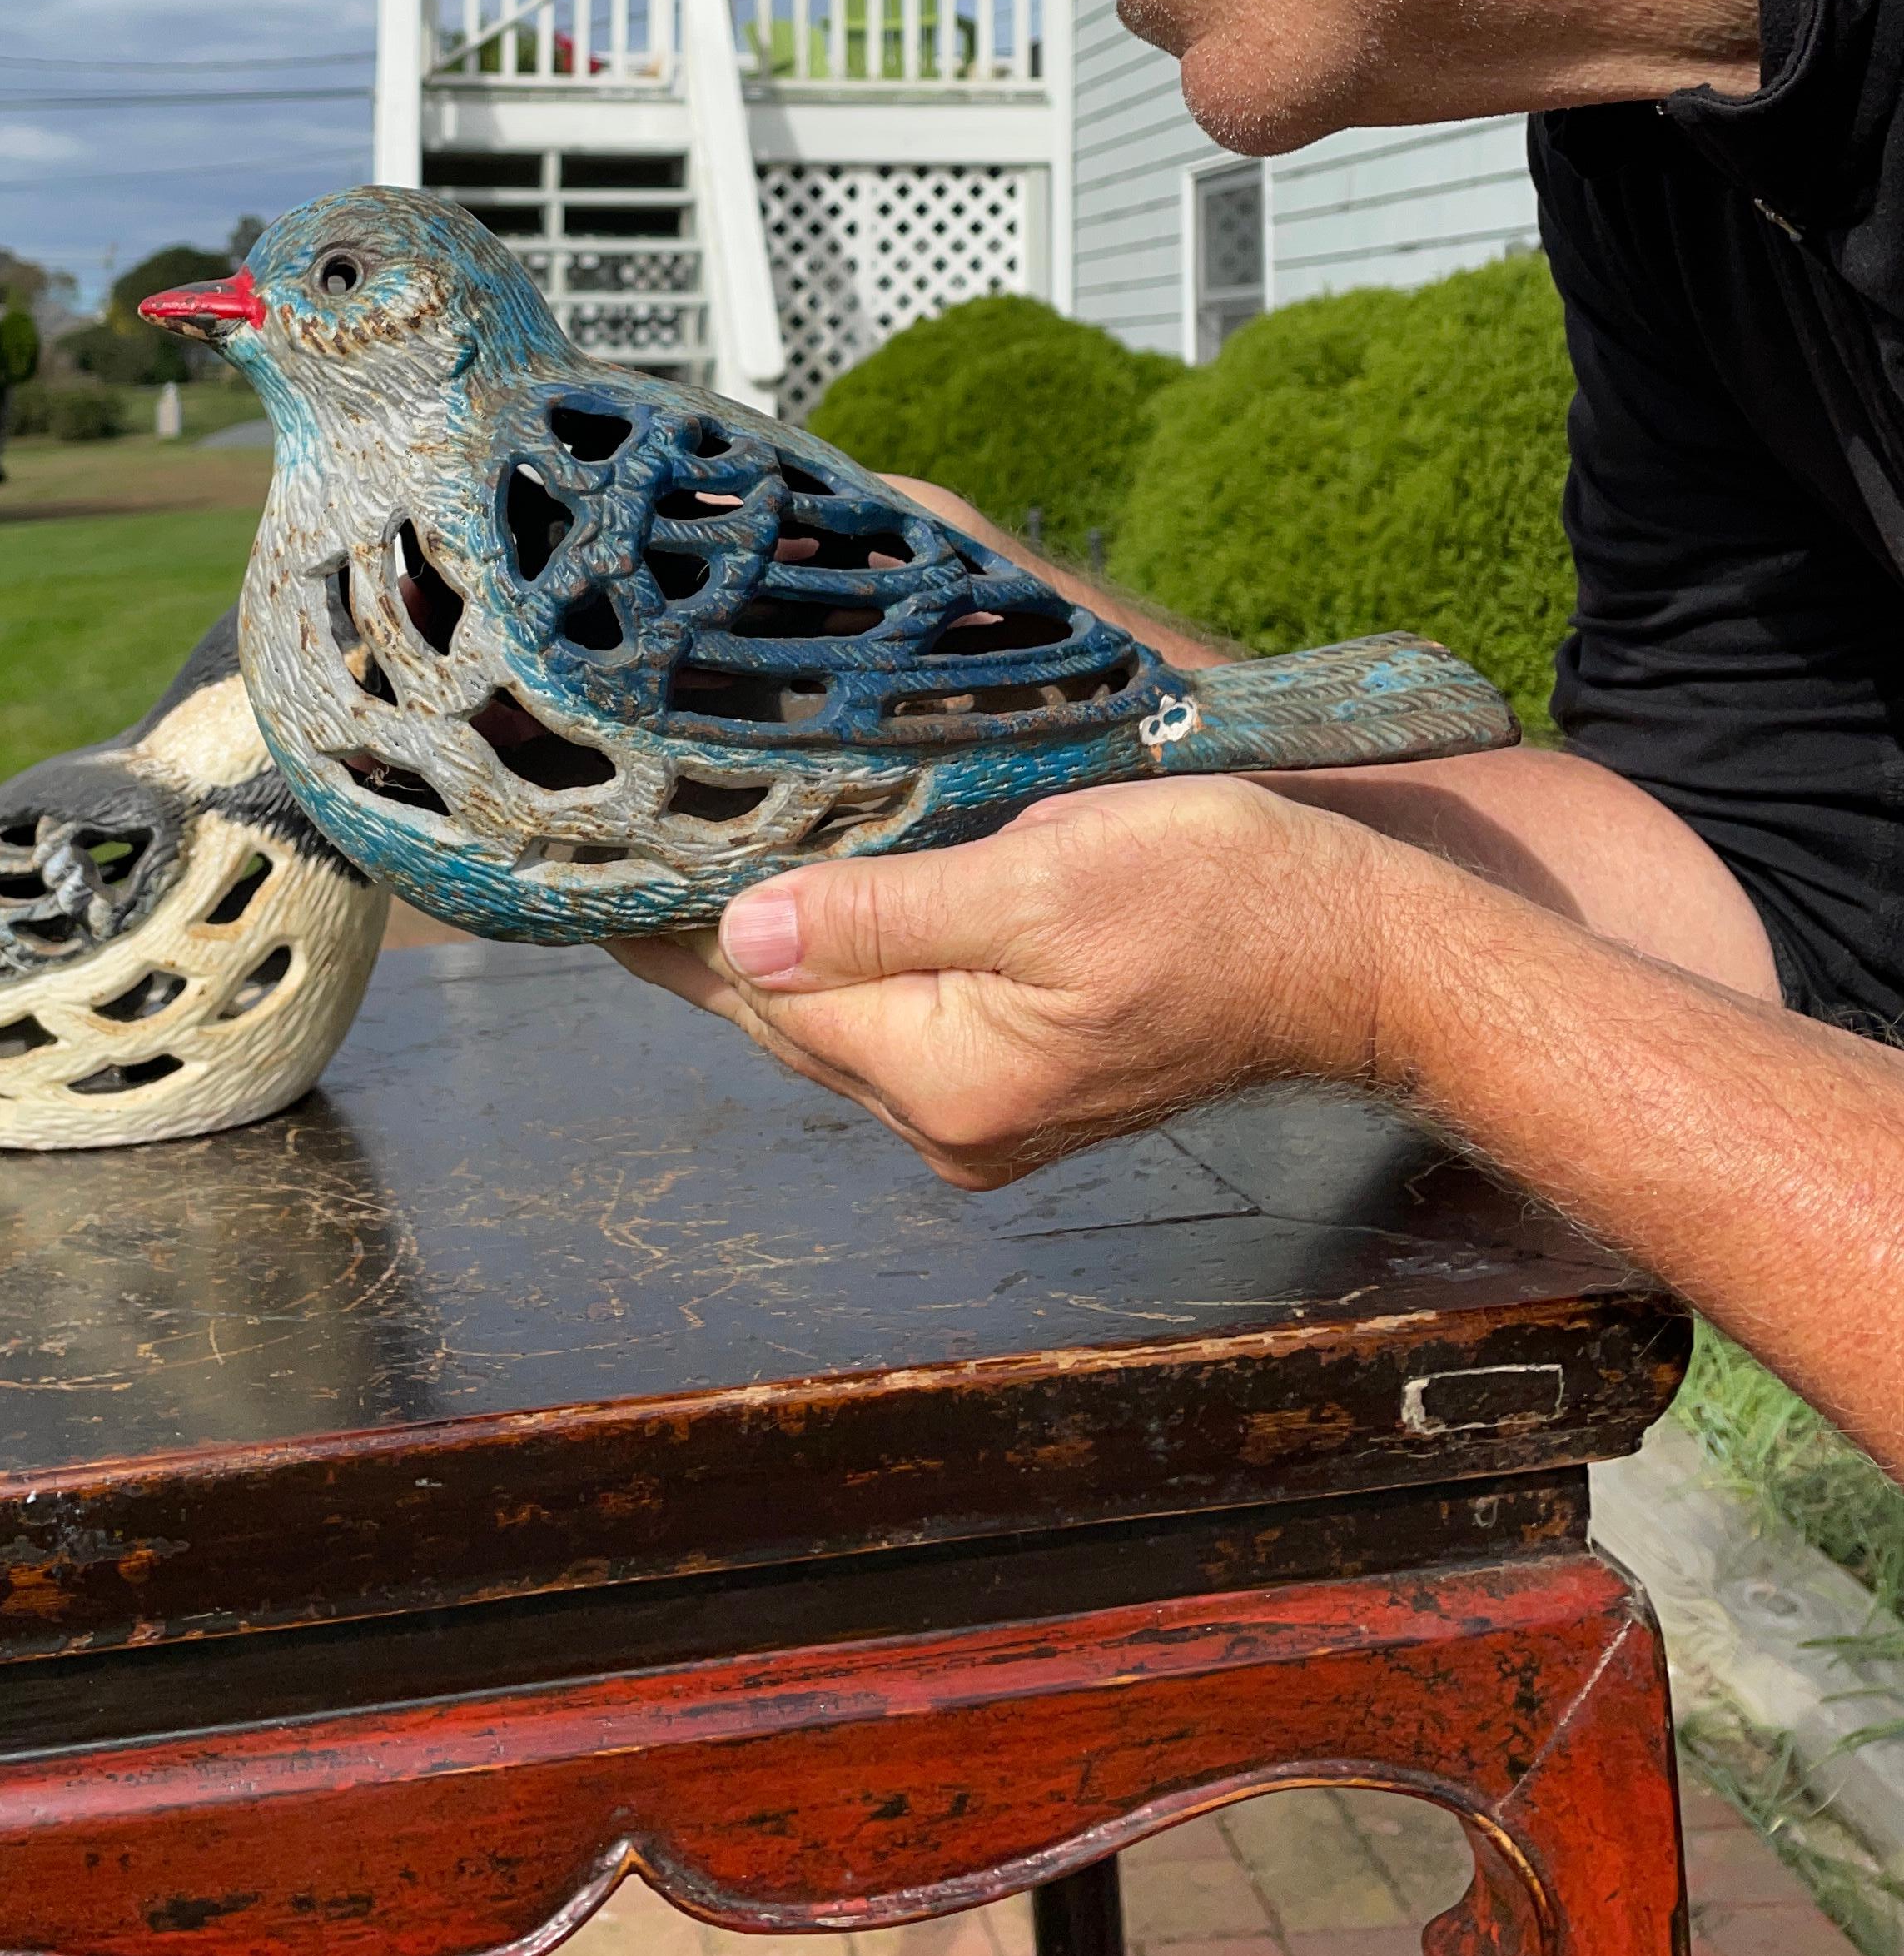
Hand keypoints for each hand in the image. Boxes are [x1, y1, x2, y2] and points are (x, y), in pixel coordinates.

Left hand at [610, 778, 1388, 1187]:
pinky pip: (893, 1013)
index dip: (674, 919)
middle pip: (784, 1013)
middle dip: (708, 930)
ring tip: (692, 850)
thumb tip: (739, 931)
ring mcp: (986, 1112)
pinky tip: (809, 890)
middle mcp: (951, 1120)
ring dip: (772, 941)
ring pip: (834, 1015)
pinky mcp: (1022, 1080)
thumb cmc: (1222, 901)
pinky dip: (843, 955)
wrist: (1361, 957)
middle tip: (624, 835)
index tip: (594, 861)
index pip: (760, 992)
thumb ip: (881, 915)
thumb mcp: (1038, 882)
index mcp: (945, 1077)